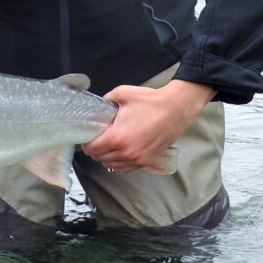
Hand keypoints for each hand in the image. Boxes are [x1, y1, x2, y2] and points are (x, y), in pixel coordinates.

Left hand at [82, 79, 213, 173]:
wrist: (176, 109)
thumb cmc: (150, 101)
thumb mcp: (122, 93)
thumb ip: (106, 99)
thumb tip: (100, 105)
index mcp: (117, 137)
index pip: (92, 149)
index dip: (87, 142)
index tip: (89, 135)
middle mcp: (126, 152)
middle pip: (99, 159)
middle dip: (95, 149)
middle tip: (98, 138)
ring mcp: (137, 159)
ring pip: (111, 165)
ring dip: (106, 157)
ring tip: (108, 144)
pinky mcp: (147, 161)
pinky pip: (125, 169)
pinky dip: (119, 163)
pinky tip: (120, 152)